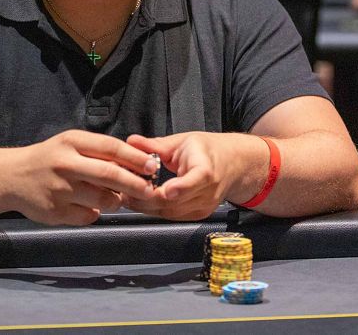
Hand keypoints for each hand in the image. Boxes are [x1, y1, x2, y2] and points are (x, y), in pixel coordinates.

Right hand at [8, 130, 157, 225]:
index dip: (135, 158)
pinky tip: (89, 207)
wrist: (12, 177)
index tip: (152, 166)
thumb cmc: (50, 158)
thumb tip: (136, 164)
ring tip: (116, 198)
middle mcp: (65, 164)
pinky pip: (87, 217)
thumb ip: (99, 151)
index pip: (111, 148)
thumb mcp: (71, 144)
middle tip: (149, 190)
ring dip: (116, 201)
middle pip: (109, 174)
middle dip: (135, 183)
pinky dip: (94, 214)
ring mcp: (59, 189)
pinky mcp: (55, 212)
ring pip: (102, 200)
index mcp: (72, 142)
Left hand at [121, 132, 253, 220]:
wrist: (233, 165)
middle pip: (174, 202)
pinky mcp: (197, 215)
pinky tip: (143, 199)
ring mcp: (203, 207)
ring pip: (168, 213)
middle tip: (124, 188)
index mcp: (206, 170)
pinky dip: (155, 209)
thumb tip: (132, 141)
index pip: (197, 181)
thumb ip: (155, 145)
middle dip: (146, 197)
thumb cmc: (208, 151)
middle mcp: (207, 192)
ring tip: (128, 193)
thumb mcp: (183, 141)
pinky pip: (171, 216)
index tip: (166, 189)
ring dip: (146, 205)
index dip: (180, 187)